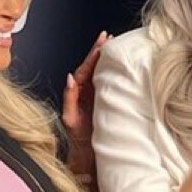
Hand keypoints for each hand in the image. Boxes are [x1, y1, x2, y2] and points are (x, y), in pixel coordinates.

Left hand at [63, 31, 110, 170]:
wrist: (90, 155)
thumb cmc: (79, 139)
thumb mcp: (70, 118)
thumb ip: (69, 98)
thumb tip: (70, 77)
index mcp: (79, 92)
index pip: (85, 69)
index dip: (93, 55)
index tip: (101, 43)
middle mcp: (87, 92)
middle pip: (93, 66)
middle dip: (100, 51)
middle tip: (108, 36)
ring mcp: (97, 96)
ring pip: (102, 72)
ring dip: (107, 58)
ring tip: (114, 44)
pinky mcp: (107, 101)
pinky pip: (109, 82)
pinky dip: (114, 71)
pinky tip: (121, 64)